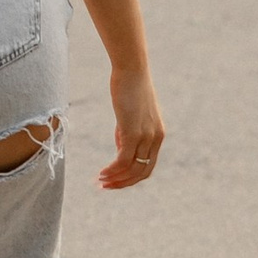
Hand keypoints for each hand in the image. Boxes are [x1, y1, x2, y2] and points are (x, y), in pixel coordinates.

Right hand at [100, 65, 164, 192]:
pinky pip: (123, 160)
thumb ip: (127, 133)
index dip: (131, 178)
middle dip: (123, 183)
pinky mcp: (133, 132)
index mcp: (157, 136)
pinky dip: (112, 170)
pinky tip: (101, 173)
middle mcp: (155, 139)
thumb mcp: (131, 115)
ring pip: (132, 169)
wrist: (131, 70)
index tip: (114, 180)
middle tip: (105, 187)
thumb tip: (120, 148)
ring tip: (99, 181)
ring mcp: (145, 136)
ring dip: (115, 179)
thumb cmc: (129, 87)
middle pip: (142, 173)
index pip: (147, 166)